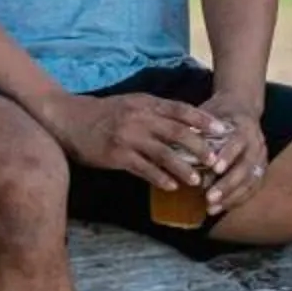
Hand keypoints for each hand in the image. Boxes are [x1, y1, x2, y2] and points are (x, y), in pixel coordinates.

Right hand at [38, 90, 223, 192]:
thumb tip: (183, 124)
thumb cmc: (102, 113)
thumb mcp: (130, 104)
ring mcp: (127, 137)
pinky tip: (170, 187)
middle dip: (199, 148)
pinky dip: (159, 178)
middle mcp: (138, 118)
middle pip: (176, 132)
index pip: (180, 110)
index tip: (222, 130)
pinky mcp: (116, 155)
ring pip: (163, 153)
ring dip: (182, 168)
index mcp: (144, 103)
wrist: (68, 118)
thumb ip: (154, 111)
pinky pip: (143, 169)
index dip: (202, 120)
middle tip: (216, 161)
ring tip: (197, 180)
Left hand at [200, 94, 270, 215]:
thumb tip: (177, 151)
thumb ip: (198, 131)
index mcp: (244, 126)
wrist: (241, 107)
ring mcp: (261, 157)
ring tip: (212, 208)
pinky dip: (237, 200)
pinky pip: (252, 188)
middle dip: (228, 184)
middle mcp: (257, 143)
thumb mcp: (207, 114)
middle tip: (209, 197)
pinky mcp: (261, 169)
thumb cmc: (218, 113)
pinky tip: (221, 208)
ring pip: (250, 181)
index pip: (238, 141)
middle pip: (246, 167)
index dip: (228, 155)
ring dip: (231, 197)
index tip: (214, 168)